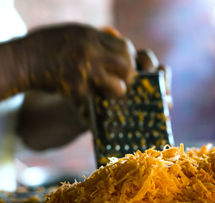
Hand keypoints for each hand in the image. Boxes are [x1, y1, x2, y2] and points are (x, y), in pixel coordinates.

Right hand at [2, 23, 135, 99]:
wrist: (23, 61)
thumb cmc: (49, 46)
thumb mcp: (74, 33)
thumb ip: (96, 38)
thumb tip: (118, 39)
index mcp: (90, 35)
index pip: (124, 46)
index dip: (128, 56)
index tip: (126, 62)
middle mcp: (89, 51)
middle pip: (126, 64)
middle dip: (129, 73)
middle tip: (124, 78)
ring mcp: (83, 71)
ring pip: (119, 85)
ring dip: (118, 89)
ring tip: (111, 89)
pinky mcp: (77, 88)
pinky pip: (99, 96)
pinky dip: (100, 96)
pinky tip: (93, 93)